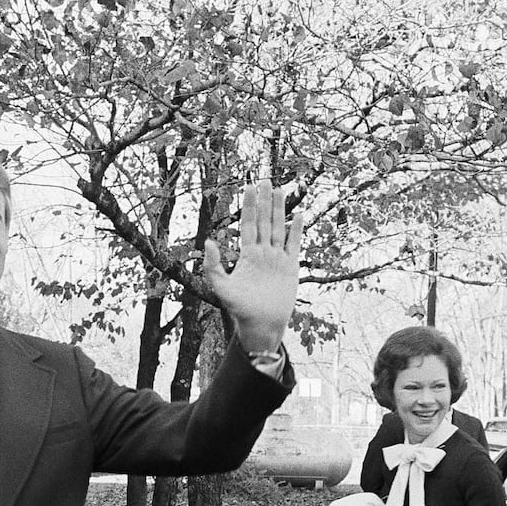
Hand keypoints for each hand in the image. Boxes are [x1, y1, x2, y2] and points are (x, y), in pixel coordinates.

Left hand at [203, 178, 303, 352]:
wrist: (261, 325)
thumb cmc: (240, 310)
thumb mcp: (222, 288)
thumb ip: (213, 266)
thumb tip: (208, 241)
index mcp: (247, 255)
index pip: (248, 224)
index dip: (248, 206)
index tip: (249, 187)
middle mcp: (262, 253)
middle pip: (264, 221)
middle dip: (264, 201)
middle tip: (264, 180)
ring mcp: (277, 259)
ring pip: (278, 228)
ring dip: (279, 209)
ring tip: (280, 190)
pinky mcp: (290, 268)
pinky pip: (294, 244)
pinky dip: (296, 230)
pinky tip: (298, 215)